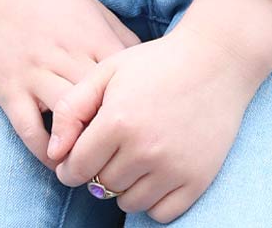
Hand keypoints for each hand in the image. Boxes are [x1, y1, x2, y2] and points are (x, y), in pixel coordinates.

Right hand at [0, 0, 138, 166]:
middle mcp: (66, 57)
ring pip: (68, 119)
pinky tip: (59, 162)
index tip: (149, 123)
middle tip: (129, 153)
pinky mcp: (9, 90)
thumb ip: (121, 37)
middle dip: (117, 130)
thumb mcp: (93, 8)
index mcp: (92, 37)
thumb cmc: (49, 0)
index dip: (141, 104)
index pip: (126, 79)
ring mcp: (36, 75)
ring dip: (84, 145)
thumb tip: (151, 67)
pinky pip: (29, 129)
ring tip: (97, 164)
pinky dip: (46, 151)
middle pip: (100, 102)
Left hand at [46, 0, 271, 221]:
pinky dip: (154, 201)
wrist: (218, 60)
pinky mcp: (199, 179)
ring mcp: (174, 168)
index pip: (75, 169)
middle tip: (113, 150)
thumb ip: (71, 109)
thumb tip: (53, 153)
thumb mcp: (107, 72)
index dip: (70, 165)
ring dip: (125, 187)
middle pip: (100, 186)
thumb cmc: (157, 63)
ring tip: (135, 160)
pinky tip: (156, 175)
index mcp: (118, 122)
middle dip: (99, 172)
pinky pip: (162, 213)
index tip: (79, 155)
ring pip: (129, 202)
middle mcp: (145, 150)